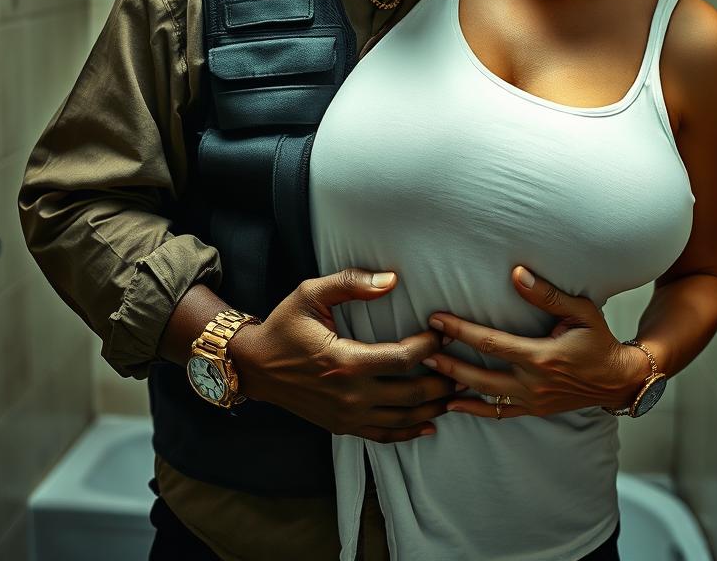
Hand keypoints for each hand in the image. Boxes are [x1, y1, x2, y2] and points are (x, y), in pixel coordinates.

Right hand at [229, 268, 454, 442]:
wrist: (254, 365)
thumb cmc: (285, 326)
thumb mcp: (312, 294)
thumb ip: (351, 282)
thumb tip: (392, 279)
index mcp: (345, 362)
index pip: (402, 359)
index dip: (430, 347)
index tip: (443, 332)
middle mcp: (349, 395)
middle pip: (411, 394)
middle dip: (442, 380)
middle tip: (462, 365)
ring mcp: (346, 416)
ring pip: (403, 419)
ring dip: (433, 407)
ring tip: (456, 392)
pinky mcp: (342, 426)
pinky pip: (383, 435)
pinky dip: (409, 432)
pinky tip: (429, 425)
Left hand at [422, 267, 647, 419]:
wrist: (618, 380)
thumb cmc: (599, 340)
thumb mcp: (580, 311)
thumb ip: (547, 295)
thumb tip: (517, 274)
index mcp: (542, 357)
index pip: (491, 343)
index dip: (461, 331)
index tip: (436, 319)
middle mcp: (534, 383)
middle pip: (479, 375)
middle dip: (447, 361)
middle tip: (420, 349)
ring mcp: (533, 401)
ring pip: (484, 397)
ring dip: (454, 385)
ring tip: (427, 373)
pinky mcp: (534, 410)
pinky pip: (498, 413)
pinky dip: (473, 409)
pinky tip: (451, 405)